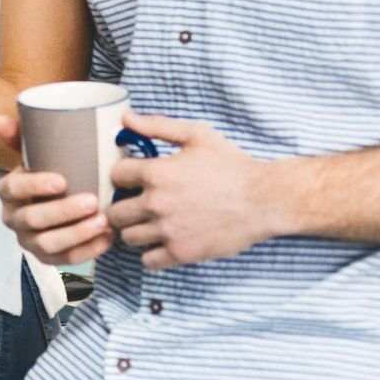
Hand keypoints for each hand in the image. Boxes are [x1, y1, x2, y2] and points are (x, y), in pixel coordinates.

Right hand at [0, 114, 113, 263]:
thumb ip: (21, 134)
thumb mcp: (36, 152)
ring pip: (48, 244)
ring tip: (104, 221)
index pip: (13, 189)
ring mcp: (29, 241)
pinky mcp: (47, 258)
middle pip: (33, 219)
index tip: (62, 181)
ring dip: (77, 234)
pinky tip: (107, 237)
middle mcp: (14, 218)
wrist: (58, 199)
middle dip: (64, 212)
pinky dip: (88, 251)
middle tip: (93, 201)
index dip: (35, 186)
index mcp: (8, 191)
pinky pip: (65, 261)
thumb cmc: (49, 171)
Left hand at [107, 112, 282, 269]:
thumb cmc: (233, 165)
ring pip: (127, 237)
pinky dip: (152, 254)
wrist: (265, 199)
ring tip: (151, 224)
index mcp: (156, 173)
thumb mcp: (197, 135)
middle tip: (138, 204)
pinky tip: (164, 242)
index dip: (124, 175)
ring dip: (135, 230)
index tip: (134, 179)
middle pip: (114, 211)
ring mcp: (168, 230)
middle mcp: (156, 203)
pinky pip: (148, 261)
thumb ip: (158, 126)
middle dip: (123, 206)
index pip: (114, 175)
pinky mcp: (182, 253)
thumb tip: (126, 118)